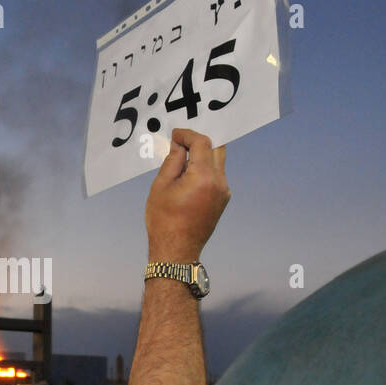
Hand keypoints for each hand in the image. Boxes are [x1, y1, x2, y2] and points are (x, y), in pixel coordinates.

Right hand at [145, 128, 228, 262]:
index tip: (175, 135)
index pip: (202, 143)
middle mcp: (220, 182)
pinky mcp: (222, 199)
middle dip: (200, 142)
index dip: (188, 135)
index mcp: (204, 177)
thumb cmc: (164, 220)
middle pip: (217, 148)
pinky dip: (205, 169)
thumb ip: (172, 161)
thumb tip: (178, 146)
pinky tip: (188, 175)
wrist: (176, 249)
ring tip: (182, 159)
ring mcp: (224, 192)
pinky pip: (216, 175)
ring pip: (218, 162)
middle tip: (182, 142)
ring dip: (202, 155)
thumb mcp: (161, 186)